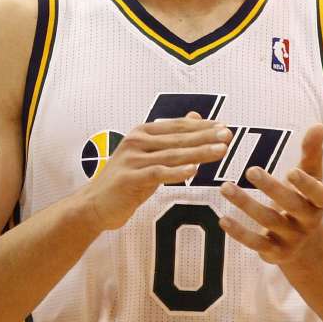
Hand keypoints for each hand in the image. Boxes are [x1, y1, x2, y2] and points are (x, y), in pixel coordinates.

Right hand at [81, 112, 230, 230]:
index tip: (224, 127)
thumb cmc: (125, 180)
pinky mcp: (130, 178)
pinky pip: (158, 174)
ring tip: (221, 151)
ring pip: (172, 154)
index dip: (202, 126)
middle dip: (206, 136)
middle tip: (228, 135)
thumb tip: (195, 116)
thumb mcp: (148, 155)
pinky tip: (194, 170)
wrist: (94, 205)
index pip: (178, 126)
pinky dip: (176, 171)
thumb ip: (171, 138)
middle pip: (178, 138)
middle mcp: (136, 141)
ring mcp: (132, 159)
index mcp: (142, 132)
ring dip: (199, 152)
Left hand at [219, 124, 322, 264]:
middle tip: (251, 169)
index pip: (318, 194)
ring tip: (225, 187)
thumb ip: (312, 152)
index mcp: (319, 202)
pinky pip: (256, 243)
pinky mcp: (274, 252)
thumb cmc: (304, 198)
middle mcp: (308, 222)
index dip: (306, 185)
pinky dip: (239, 232)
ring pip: (268, 221)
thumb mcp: (311, 176)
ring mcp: (291, 239)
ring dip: (246, 204)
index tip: (291, 171)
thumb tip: (318, 125)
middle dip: (271, 188)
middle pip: (291, 205)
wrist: (305, 244)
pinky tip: (222, 219)